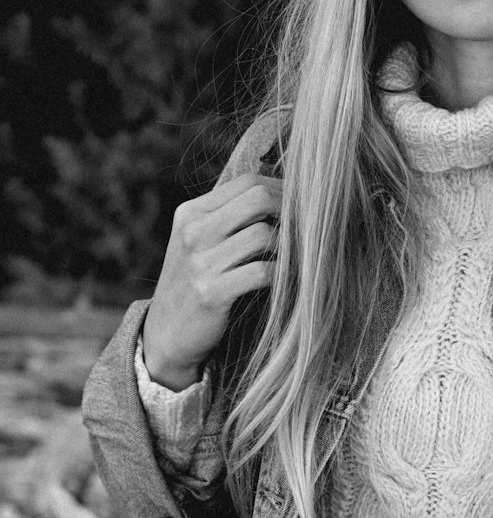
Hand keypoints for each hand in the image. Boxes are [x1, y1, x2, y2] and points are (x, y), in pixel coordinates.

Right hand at [142, 173, 281, 389]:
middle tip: (302, 228)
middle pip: (258, 199)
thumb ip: (231, 217)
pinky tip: (282, 279)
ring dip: (287, 246)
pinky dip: (280, 274)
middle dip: (289, 210)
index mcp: (191, 213)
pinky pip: (262, 272)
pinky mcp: (211, 294)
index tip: (299, 205)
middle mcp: (193, 232)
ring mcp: (200, 263)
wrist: (165, 335)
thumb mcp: (200, 241)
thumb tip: (283, 193)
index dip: (282, 189)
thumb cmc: (195, 283)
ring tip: (291, 257)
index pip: (248, 182)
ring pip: (264, 235)